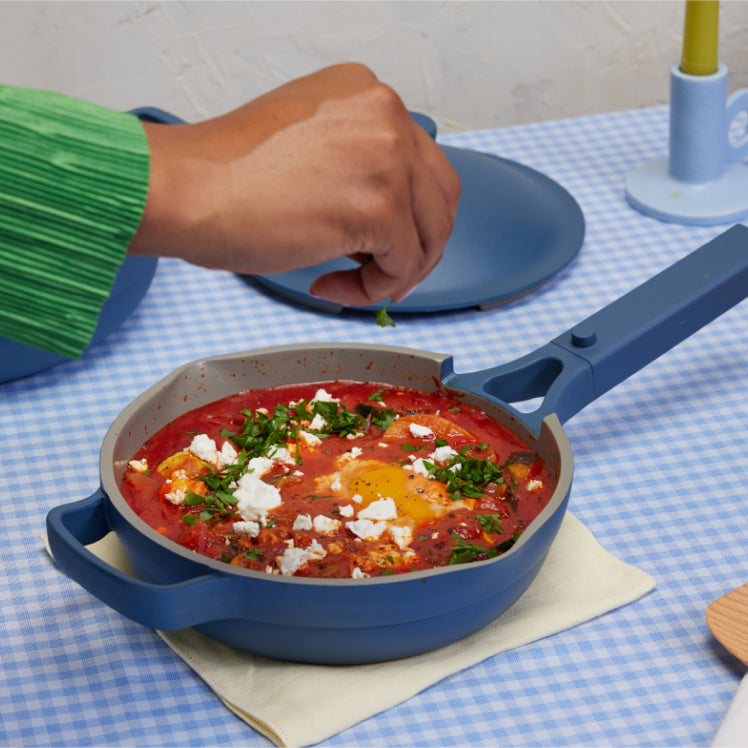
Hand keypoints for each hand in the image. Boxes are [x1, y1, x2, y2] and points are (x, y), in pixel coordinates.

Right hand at [128, 63, 460, 305]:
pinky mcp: (377, 205)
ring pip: (429, 235)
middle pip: (441, 197)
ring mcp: (386, 156)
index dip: (412, 214)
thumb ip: (356, 166)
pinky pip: (403, 265)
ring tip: (352, 285)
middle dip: (420, 246)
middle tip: (387, 275)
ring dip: (396, 271)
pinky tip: (330, 287)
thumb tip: (389, 219)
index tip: (387, 245)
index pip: (422, 162)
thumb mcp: (308, 147)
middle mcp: (384, 113)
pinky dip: (374, 289)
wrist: (184, 190)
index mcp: (365, 94)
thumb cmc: (224, 176)